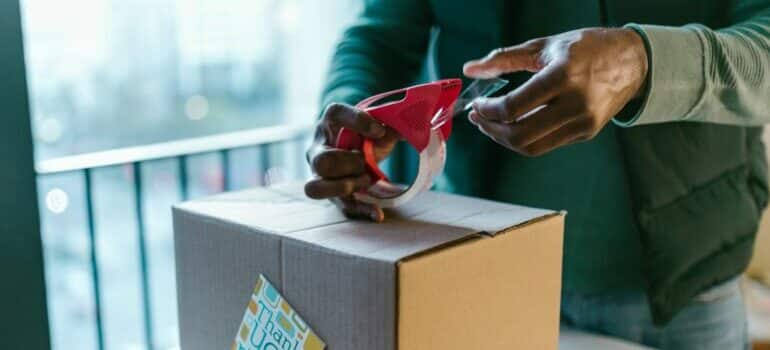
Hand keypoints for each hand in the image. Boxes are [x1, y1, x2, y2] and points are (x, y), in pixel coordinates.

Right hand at [304, 102, 398, 221]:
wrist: (354, 149)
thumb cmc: (363, 135)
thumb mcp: (376, 125)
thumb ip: (391, 125)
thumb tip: (411, 128)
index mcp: (329, 123)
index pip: (336, 113)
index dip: (358, 121)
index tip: (380, 131)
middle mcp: (318, 148)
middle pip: (321, 161)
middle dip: (349, 164)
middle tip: (365, 161)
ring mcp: (319, 175)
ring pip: (314, 188)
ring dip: (345, 187)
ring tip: (366, 180)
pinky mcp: (331, 194)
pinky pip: (340, 206)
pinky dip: (361, 210)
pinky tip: (378, 213)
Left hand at [463, 28, 647, 155]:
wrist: (632, 61)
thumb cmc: (586, 48)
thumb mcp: (544, 46)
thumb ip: (504, 58)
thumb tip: (470, 69)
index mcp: (563, 76)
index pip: (514, 107)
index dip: (488, 111)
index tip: (477, 105)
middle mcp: (575, 103)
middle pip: (520, 135)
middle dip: (492, 130)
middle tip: (479, 118)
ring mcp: (583, 122)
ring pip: (531, 146)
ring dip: (504, 139)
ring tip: (492, 124)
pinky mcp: (587, 133)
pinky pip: (546, 145)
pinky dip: (524, 138)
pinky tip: (514, 125)